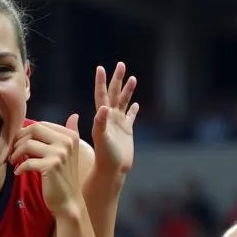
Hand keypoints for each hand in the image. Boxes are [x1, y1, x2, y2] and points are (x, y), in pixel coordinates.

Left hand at [10, 117, 82, 216]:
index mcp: (70, 136)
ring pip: (28, 144)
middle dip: (19, 139)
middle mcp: (66, 142)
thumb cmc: (64, 178)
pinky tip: (18, 172)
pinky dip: (19, 167)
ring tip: (13, 161)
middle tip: (13, 151)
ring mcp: (59, 153)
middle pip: (34, 129)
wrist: (68, 201)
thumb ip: (71, 133)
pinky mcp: (51, 166)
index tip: (18, 143)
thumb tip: (74, 115)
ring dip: (16, 153)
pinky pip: (27, 162)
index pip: (41, 125)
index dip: (25, 133)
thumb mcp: (69, 153)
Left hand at [92, 62, 138, 177]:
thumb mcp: (102, 139)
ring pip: (124, 103)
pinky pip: (131, 117)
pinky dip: (133, 110)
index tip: (100, 68)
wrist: (113, 171)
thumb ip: (101, 123)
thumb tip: (103, 107)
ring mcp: (119, 124)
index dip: (101, 82)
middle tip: (121, 65)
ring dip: (128, 91)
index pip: (101, 95)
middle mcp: (110, 118)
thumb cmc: (105, 157)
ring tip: (132, 78)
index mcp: (102, 117)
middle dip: (117, 80)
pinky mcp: (127, 132)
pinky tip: (136, 104)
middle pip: (114, 94)